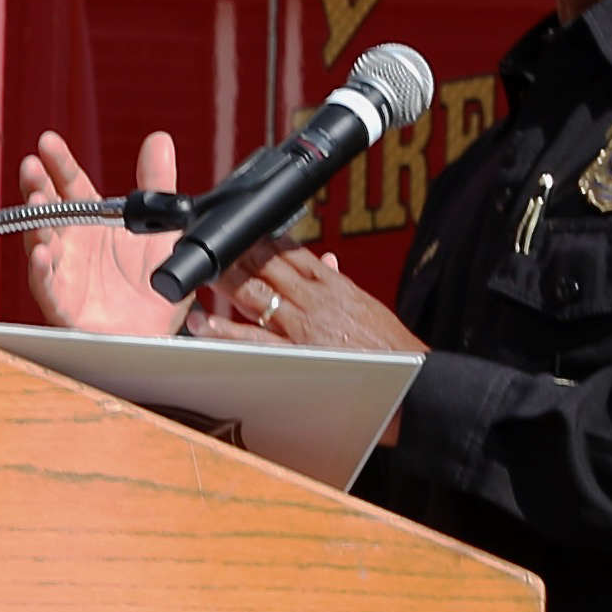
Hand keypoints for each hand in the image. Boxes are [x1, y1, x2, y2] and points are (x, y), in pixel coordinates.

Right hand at [15, 130, 190, 333]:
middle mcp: (72, 244)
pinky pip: (47, 286)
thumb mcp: (165, 228)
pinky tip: (41, 251)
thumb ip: (160, 184)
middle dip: (37, 187)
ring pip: (41, 243)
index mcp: (93, 222)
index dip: (59, 163)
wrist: (159, 334)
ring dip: (35, 223)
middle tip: (32, 166)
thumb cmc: (153, 284)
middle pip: (48, 209)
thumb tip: (159, 139)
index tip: (48, 142)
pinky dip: (41, 269)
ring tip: (35, 202)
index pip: (71, 185)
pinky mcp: (64, 305)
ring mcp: (64, 273)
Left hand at [199, 244, 417, 357]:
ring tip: (202, 272)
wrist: (410, 381)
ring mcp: (302, 327)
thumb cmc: (389, 347)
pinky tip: (201, 323)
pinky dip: (225, 331)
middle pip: (268, 268)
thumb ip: (339, 282)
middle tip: (213, 244)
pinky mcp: (294, 354)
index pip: (294, 252)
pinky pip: (253, 340)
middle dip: (239, 254)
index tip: (245, 230)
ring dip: (226, 282)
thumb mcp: (366, 305)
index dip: (265, 239)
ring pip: (256, 296)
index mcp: (334, 286)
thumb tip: (327, 259)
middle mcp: (315, 301)